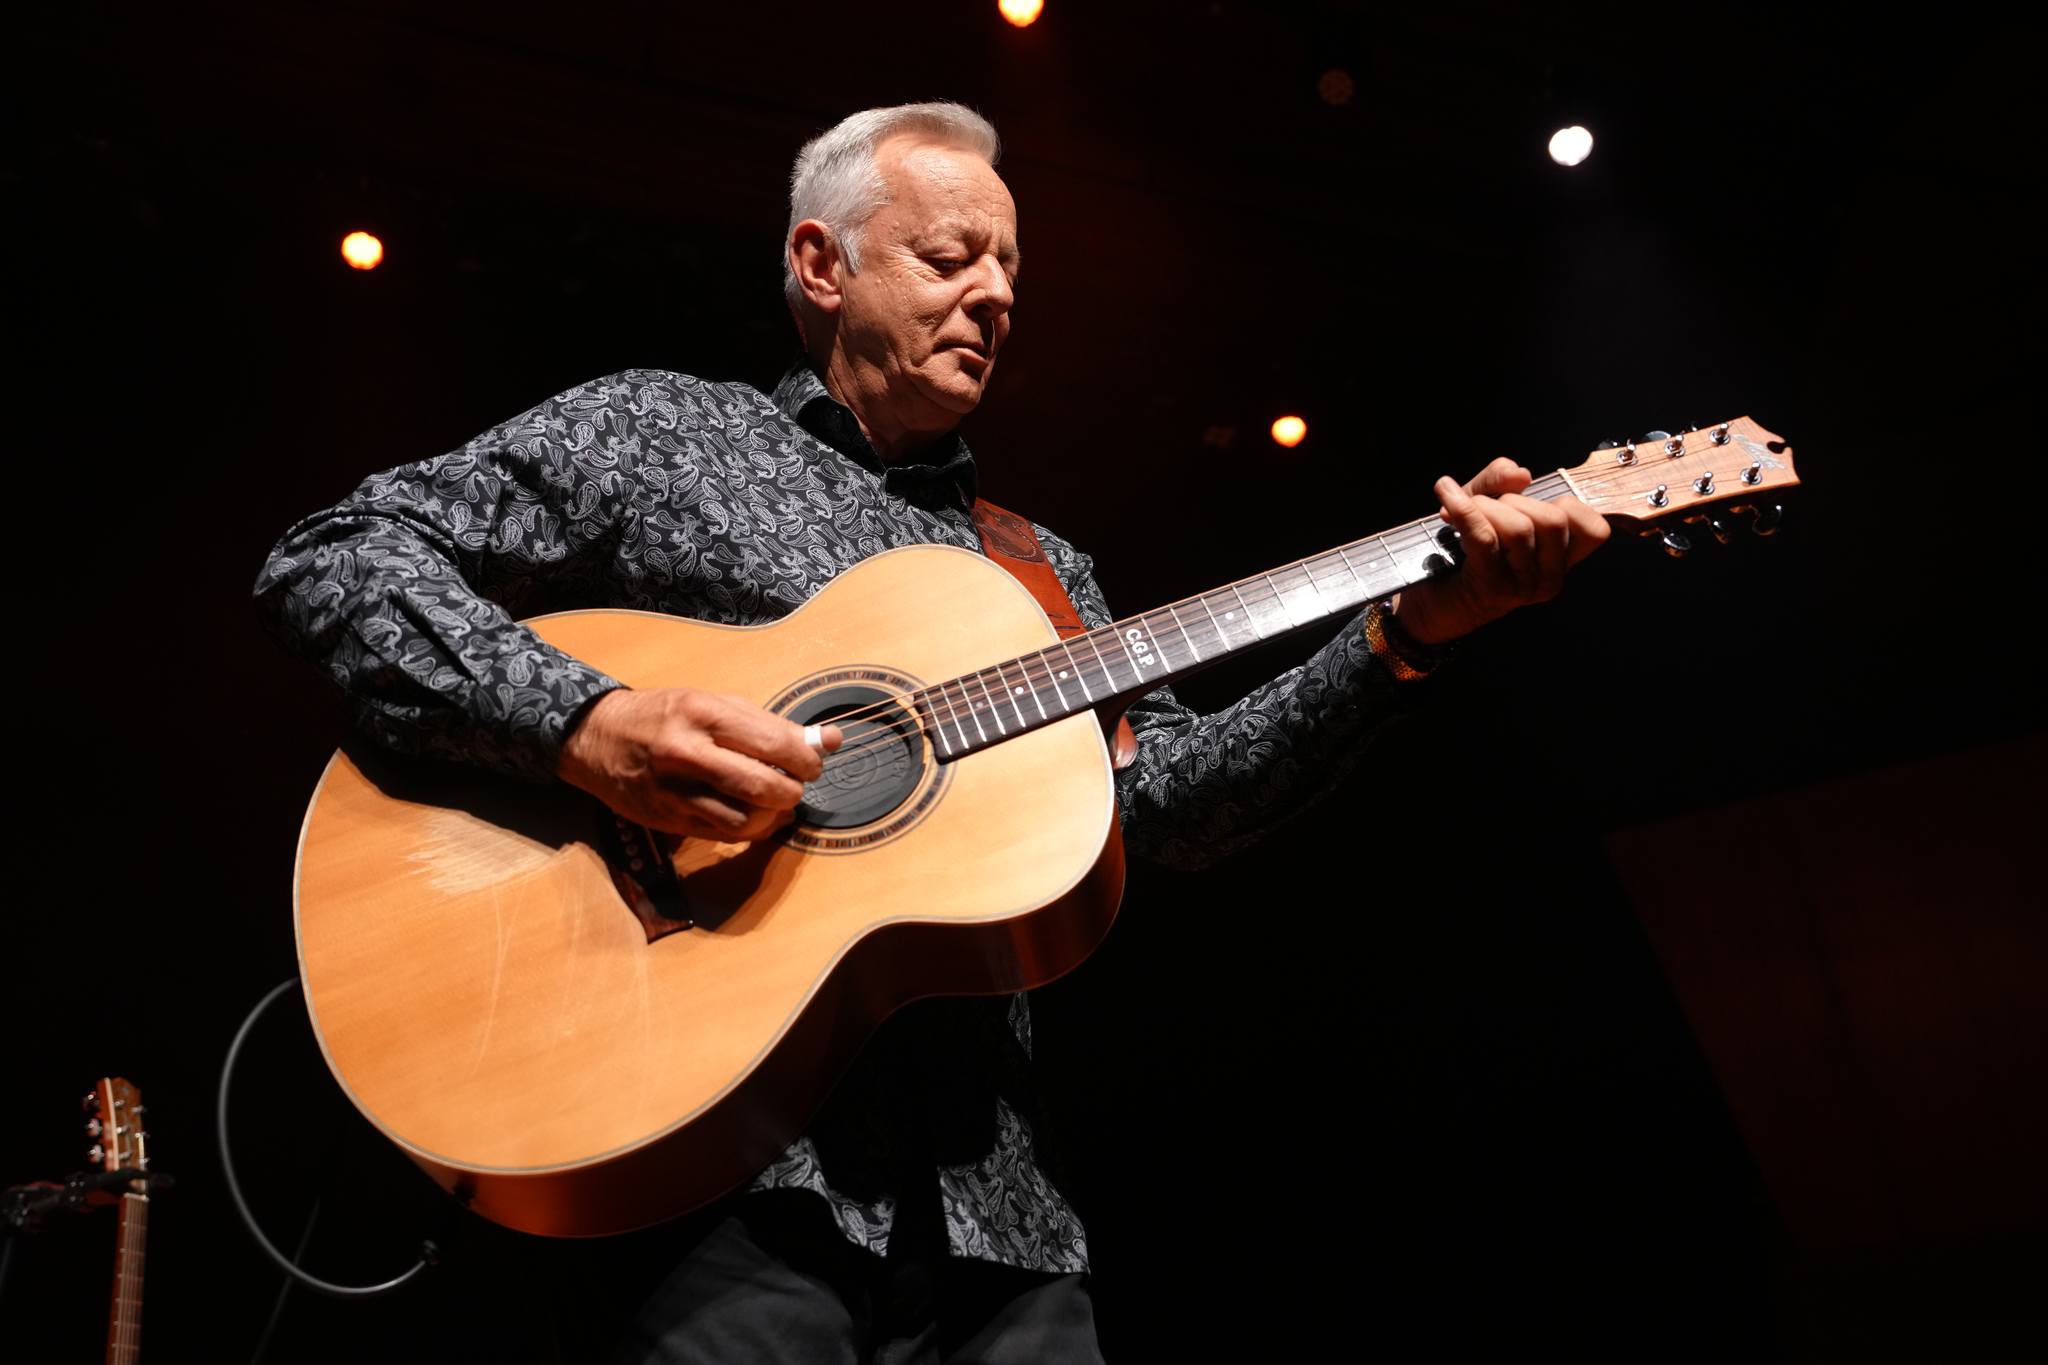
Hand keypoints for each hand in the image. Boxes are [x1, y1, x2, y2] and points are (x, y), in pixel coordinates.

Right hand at [558, 688, 841, 840]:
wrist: (597, 737)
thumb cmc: (664, 715)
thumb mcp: (714, 704)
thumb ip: (770, 724)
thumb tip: (830, 740)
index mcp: (702, 714)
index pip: (773, 744)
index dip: (805, 760)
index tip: (813, 763)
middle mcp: (686, 753)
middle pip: (762, 786)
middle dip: (792, 791)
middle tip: (796, 785)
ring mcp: (674, 792)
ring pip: (744, 821)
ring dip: (773, 817)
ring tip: (777, 803)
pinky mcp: (668, 821)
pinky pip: (722, 835)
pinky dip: (749, 830)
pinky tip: (754, 816)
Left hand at [1392, 457, 1610, 645]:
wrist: (1430, 601)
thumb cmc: (1463, 553)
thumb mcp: (1484, 506)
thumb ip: (1500, 481)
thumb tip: (1520, 474)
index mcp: (1560, 563)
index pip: (1594, 530)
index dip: (1566, 504)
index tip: (1528, 504)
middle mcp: (1549, 580)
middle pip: (1553, 521)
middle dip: (1513, 500)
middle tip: (1484, 508)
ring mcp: (1523, 588)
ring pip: (1519, 528)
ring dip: (1483, 506)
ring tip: (1460, 511)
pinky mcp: (1492, 588)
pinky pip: (1484, 537)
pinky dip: (1463, 508)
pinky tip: (1445, 492)